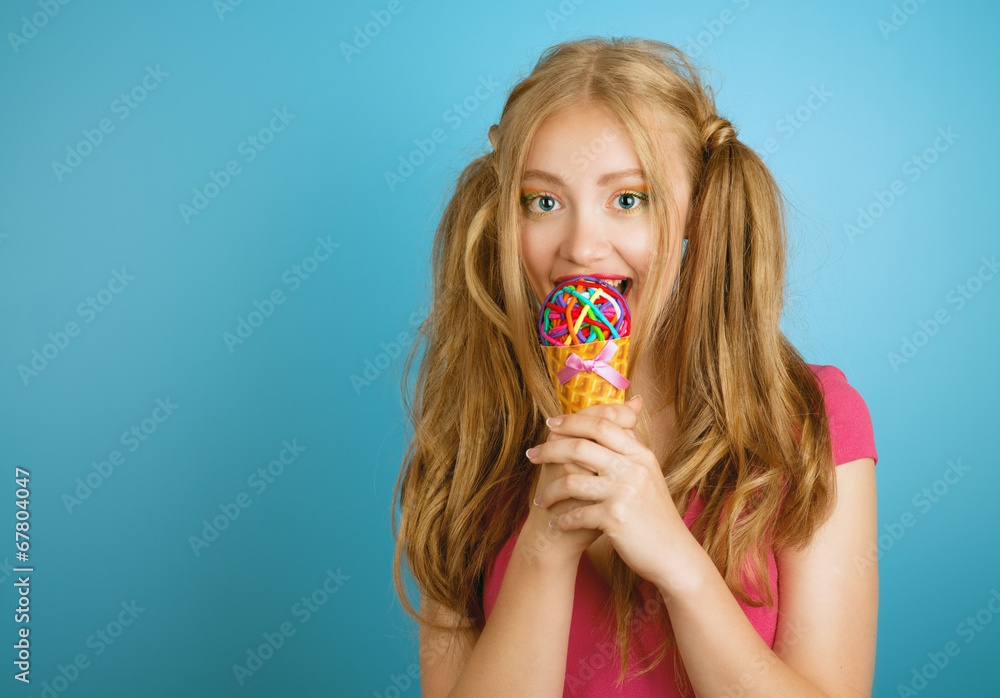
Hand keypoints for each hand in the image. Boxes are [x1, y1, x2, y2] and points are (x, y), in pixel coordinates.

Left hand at [527, 396, 685, 586]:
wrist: (673, 554)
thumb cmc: (655, 514)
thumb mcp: (648, 473)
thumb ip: (631, 445)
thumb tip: (631, 403)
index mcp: (640, 454)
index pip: (602, 424)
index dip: (572, 421)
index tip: (550, 424)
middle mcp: (633, 469)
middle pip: (581, 446)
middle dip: (550, 449)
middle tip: (532, 454)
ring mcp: (624, 493)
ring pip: (572, 481)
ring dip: (550, 492)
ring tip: (540, 500)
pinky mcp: (615, 519)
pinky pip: (577, 514)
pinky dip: (562, 520)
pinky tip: (555, 523)